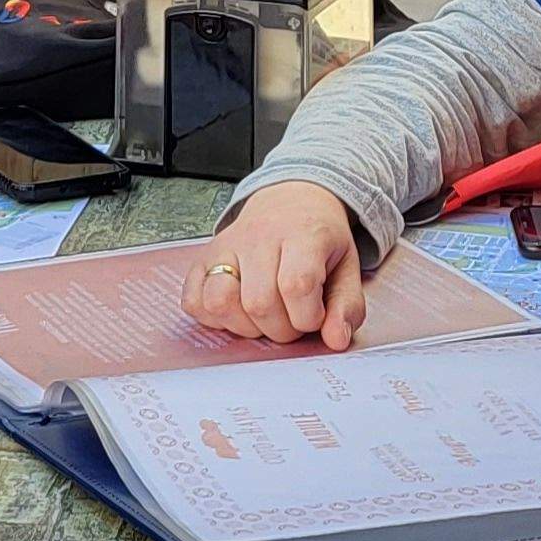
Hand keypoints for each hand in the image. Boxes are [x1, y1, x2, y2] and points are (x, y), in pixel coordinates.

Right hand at [186, 181, 365, 348]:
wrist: (291, 200)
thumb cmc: (318, 238)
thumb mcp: (347, 266)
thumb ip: (347, 305)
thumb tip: (335, 340)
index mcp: (301, 234)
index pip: (296, 285)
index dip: (307, 317)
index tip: (315, 316)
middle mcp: (259, 237)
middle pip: (259, 303)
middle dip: (280, 328)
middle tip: (292, 318)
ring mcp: (226, 246)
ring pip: (220, 302)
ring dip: (245, 325)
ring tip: (264, 317)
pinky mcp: (203, 257)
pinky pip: (193, 300)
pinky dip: (213, 317)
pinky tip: (238, 310)